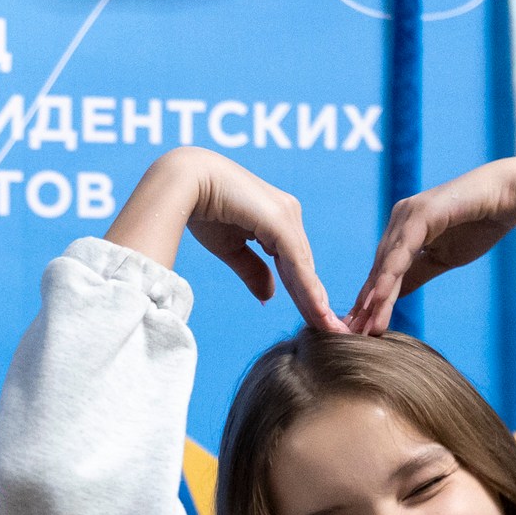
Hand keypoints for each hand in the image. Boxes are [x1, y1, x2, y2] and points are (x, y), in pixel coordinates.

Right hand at [106, 148, 338, 330]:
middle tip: (331, 331)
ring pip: (304, 267)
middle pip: (305, 267)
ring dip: (316, 300)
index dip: (305, 293)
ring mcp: (287, 215)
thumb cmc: (201, 210)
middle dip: (316, 301)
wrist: (185, 183)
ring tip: (328, 328)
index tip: (315, 319)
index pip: (296, 263)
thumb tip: (270, 296)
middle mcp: (288, 214)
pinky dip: (307, 287)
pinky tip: (316, 309)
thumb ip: (253, 270)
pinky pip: (296, 261)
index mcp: (277, 219)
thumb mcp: (230, 248)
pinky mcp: (280, 221)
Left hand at [346, 158, 515, 333]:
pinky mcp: (420, 214)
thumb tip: (392, 297)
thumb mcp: (442, 258)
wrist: (512, 195)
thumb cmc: (480, 223)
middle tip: (351, 335)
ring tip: (363, 327)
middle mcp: (399, 220)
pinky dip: (390, 277)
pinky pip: (401, 253)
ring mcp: (407, 215)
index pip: (382, 271)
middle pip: (378, 270)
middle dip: (366, 304)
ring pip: (386, 264)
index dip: (371, 300)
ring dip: (374, 297)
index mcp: (403, 229)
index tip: (359, 328)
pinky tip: (379, 299)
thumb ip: (416, 275)